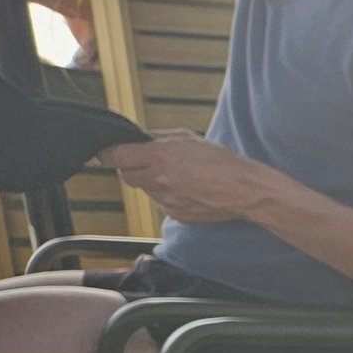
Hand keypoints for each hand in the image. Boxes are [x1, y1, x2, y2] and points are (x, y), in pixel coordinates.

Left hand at [101, 131, 271, 225]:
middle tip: (149, 163)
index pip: (114, 157)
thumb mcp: (186, 138)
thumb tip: (138, 139)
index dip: (108, 154)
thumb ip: (157, 139)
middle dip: (131, 168)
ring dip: (152, 182)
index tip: (108, 152)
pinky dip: (168, 196)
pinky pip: (162, 203)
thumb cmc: (220, 162)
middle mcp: (158, 180)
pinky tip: (188, 190)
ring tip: (177, 177)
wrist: (244, 190)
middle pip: (125, 176)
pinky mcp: (176, 215)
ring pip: (145, 190)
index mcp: (158, 157)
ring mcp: (166, 200)